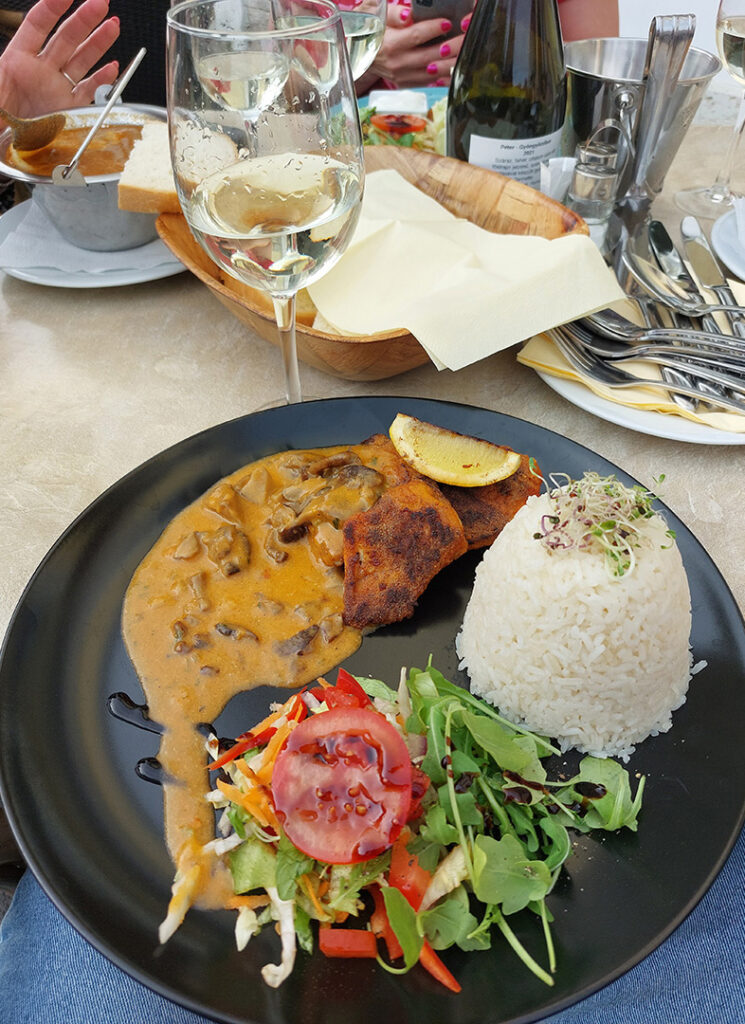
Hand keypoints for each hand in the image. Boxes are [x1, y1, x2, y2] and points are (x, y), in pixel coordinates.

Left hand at [0, 0, 120, 118]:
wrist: (0, 146)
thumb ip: (1, 72)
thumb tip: (7, 62)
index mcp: (17, 60)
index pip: (38, 24)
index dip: (53, 6)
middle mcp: (40, 73)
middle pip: (66, 38)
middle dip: (85, 19)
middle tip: (100, 4)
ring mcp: (55, 91)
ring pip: (81, 60)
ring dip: (98, 42)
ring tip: (112, 26)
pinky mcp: (68, 111)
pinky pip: (88, 92)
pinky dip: (103, 80)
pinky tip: (113, 67)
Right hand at [367, 4, 471, 88]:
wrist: (361, 54)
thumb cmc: (373, 30)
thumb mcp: (377, 15)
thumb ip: (394, 13)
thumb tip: (408, 16)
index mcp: (390, 44)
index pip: (416, 36)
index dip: (433, 28)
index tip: (448, 21)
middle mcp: (397, 64)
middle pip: (429, 55)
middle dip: (450, 45)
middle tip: (466, 35)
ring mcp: (403, 76)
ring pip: (433, 72)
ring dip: (451, 62)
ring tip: (466, 51)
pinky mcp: (407, 83)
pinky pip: (430, 81)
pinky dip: (445, 74)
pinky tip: (457, 65)